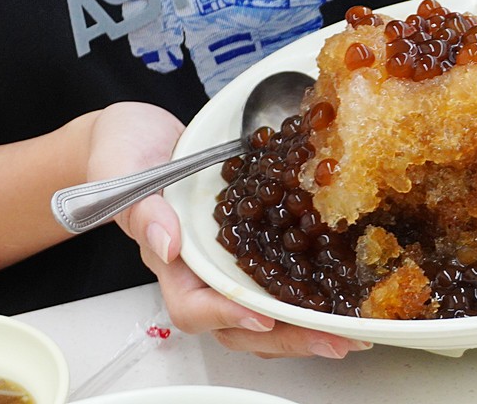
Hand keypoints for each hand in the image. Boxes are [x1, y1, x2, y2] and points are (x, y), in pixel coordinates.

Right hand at [86, 102, 369, 357]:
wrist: (144, 135)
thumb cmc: (126, 152)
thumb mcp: (125, 172)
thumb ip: (143, 209)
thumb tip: (167, 244)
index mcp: (170, 262)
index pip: (193, 306)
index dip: (227, 317)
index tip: (261, 316)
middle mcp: (204, 271)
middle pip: (241, 324)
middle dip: (287, 338)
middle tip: (334, 342)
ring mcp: (232, 261)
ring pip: (268, 311)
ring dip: (307, 326)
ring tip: (351, 334)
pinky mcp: (258, 243)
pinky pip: (284, 277)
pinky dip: (314, 291)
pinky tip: (346, 295)